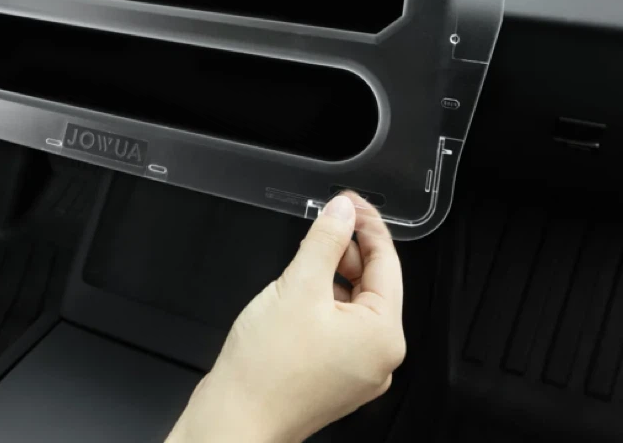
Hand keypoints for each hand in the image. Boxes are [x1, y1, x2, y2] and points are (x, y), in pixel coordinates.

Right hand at [168, 191, 405, 442]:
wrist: (235, 420)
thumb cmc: (266, 370)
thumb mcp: (298, 286)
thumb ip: (325, 241)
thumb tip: (343, 212)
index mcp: (384, 335)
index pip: (387, 264)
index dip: (368, 225)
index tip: (351, 201)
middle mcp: (379, 358)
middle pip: (372, 285)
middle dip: (347, 251)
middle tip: (325, 221)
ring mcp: (358, 372)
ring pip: (353, 307)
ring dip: (333, 277)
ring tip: (305, 259)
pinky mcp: (335, 379)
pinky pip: (339, 329)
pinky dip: (323, 304)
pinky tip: (299, 293)